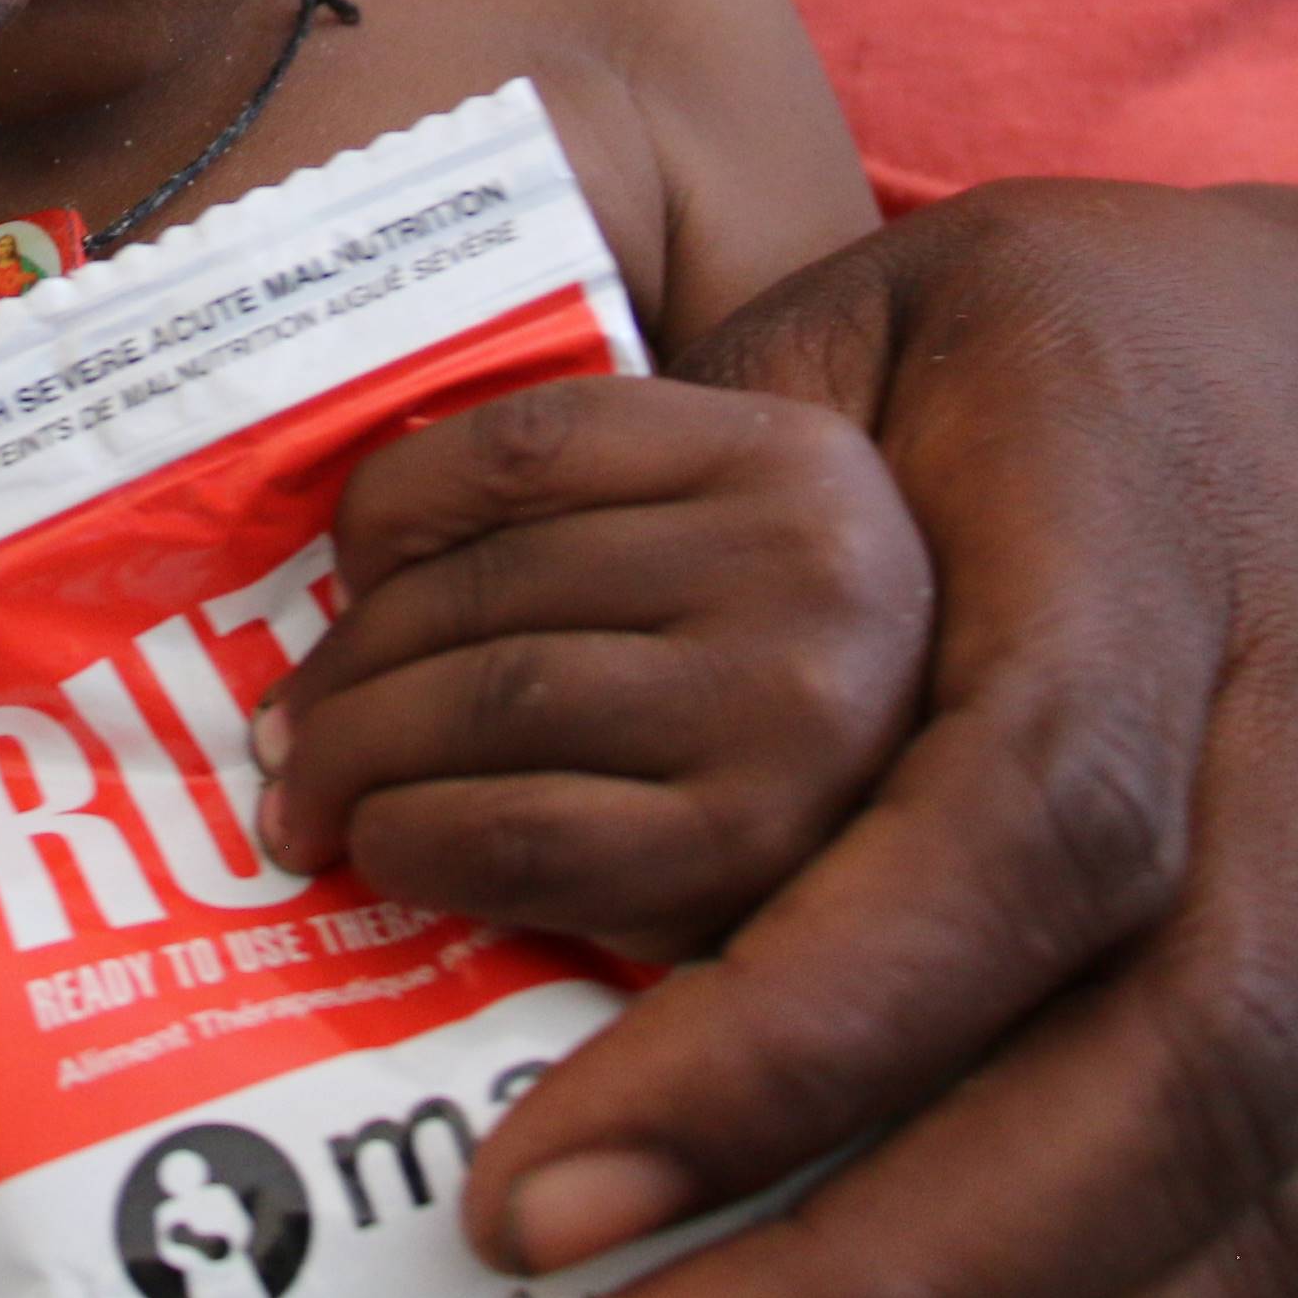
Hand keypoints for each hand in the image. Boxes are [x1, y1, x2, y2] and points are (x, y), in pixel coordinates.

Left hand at [253, 376, 930, 962]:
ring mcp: (795, 713)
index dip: (389, 506)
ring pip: (487, 703)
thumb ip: (616, 514)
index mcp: (794, 457)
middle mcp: (815, 571)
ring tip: (307, 799)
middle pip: (489, 585)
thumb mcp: (754, 539)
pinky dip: (418, 840)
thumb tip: (363, 563)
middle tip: (281, 734)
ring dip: (355, 760)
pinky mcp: (754, 853)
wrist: (1016, 853)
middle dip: (348, 669)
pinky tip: (388, 849)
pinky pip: (519, 830)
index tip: (340, 574)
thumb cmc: (821, 692)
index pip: (521, 443)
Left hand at [461, 184, 1297, 1297]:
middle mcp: (1276, 757)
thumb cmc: (1042, 355)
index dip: (797, 1032)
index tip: (547, 1180)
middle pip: (1159, 1073)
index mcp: (1134, 561)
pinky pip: (1296, 1236)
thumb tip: (408, 666)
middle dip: (891, 1259)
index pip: (1000, 830)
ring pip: (1257, 1193)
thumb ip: (671, 481)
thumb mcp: (863, 324)